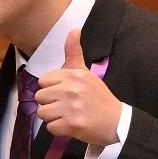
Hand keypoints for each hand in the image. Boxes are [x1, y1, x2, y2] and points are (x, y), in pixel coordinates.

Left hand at [33, 29, 122, 145]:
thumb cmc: (98, 97)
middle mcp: (72, 89)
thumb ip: (74, 53)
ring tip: (68, 115)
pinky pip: (49, 127)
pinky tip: (71, 125)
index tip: (65, 93)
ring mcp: (71, 107)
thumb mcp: (86, 73)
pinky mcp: (71, 124)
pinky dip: (58, 129)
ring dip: (52, 117)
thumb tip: (73, 29)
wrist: (117, 121)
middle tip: (67, 106)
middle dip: (50, 103)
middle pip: (39, 97)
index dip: (51, 89)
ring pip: (42, 113)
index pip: (43, 81)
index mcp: (74, 75)